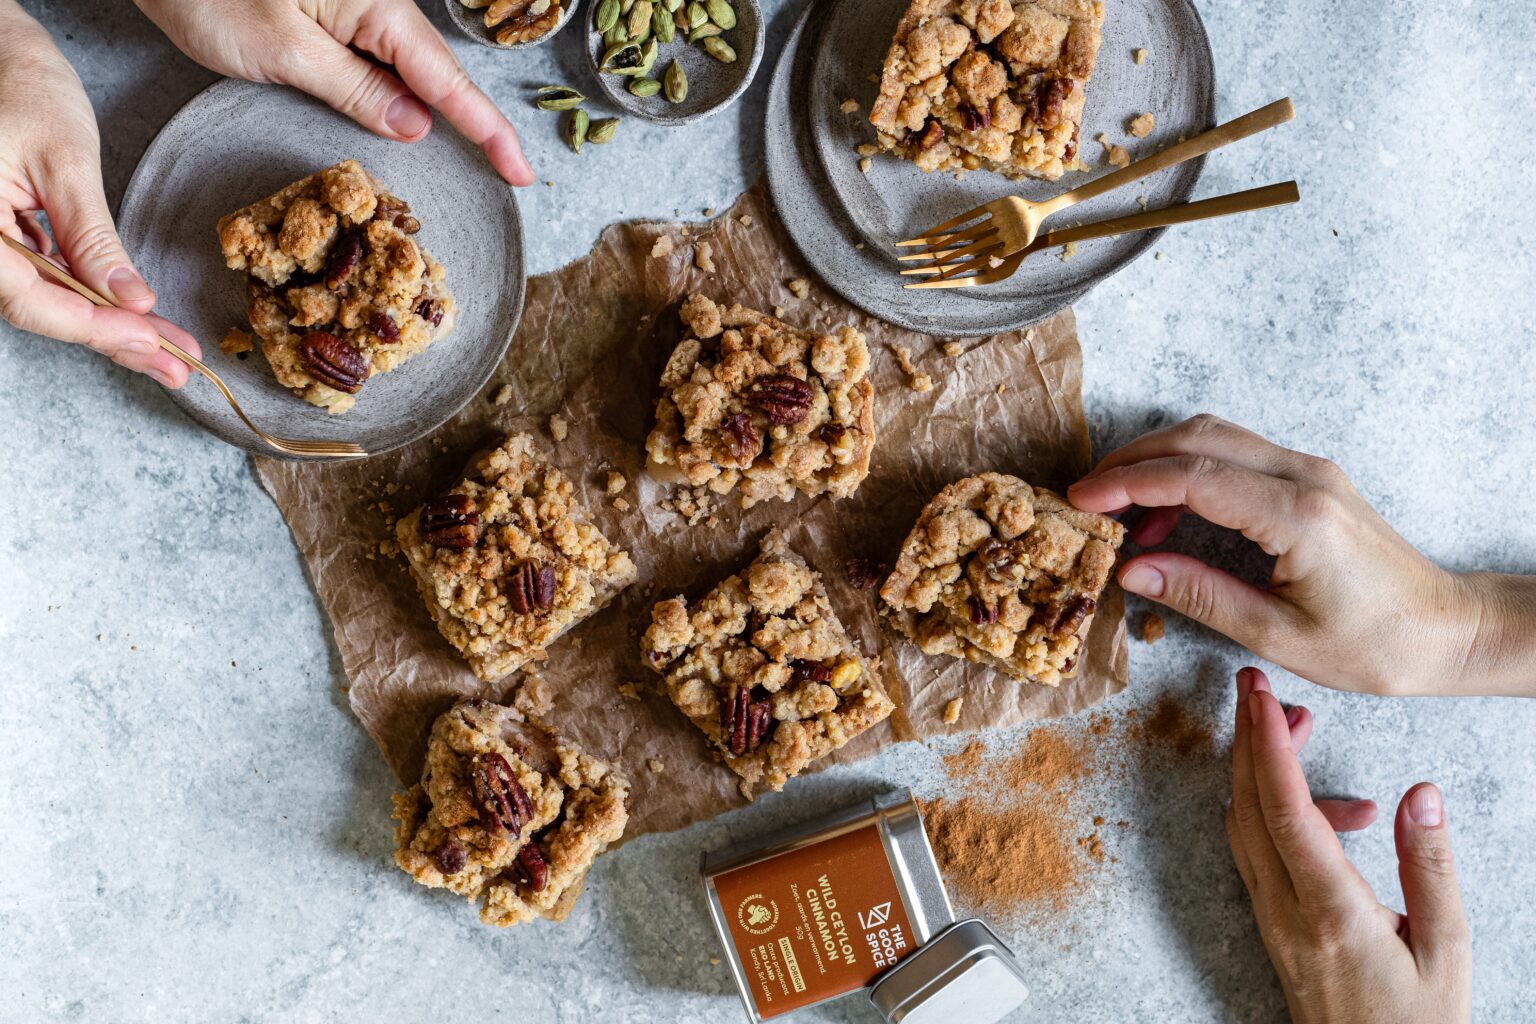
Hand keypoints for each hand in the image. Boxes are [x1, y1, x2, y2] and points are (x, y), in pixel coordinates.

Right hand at [0, 5, 200, 386]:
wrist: (1, 52)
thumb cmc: (21, 87)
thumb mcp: (64, 162)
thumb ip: (93, 236)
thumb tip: (130, 299)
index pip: (30, 300)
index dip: (94, 328)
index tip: (152, 341)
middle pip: (40, 311)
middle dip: (113, 340)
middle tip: (176, 365)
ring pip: (46, 301)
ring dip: (109, 326)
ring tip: (170, 349)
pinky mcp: (3, 237)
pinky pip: (45, 279)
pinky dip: (93, 297)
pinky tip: (137, 315)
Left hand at [135, 0, 534, 185]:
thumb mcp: (284, 51)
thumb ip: (355, 89)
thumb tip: (416, 125)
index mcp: (377, 9)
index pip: (448, 81)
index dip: (489, 130)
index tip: (521, 171)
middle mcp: (377, 7)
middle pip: (439, 75)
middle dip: (476, 124)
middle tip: (511, 172)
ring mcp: (356, 12)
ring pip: (411, 73)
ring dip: (438, 115)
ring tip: (477, 156)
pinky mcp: (331, 19)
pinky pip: (380, 66)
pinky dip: (397, 100)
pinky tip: (406, 124)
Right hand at [1067, 414, 1535, 695]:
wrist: (1447, 633)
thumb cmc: (1376, 646)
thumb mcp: (1279, 635)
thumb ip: (1200, 595)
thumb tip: (1133, 570)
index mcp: (1297, 515)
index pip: (1193, 476)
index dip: (1127, 483)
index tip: (1080, 500)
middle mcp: (1305, 477)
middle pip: (1198, 439)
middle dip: (1131, 461)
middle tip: (1084, 497)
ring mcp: (1310, 472)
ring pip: (1214, 438)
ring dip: (1157, 463)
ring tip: (1117, 512)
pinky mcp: (1309, 481)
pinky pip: (1235, 457)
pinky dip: (1188, 473)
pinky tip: (1166, 520)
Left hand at [1229, 667, 1471, 1023]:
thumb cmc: (1418, 1023)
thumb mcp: (1448, 950)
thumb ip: (1431, 868)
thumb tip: (1421, 794)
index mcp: (1330, 912)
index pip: (1285, 812)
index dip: (1268, 746)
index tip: (1259, 696)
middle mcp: (1284, 912)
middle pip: (1248, 806)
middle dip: (1246, 737)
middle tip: (1252, 684)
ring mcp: (1269, 919)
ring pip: (1244, 824)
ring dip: (1257, 768)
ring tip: (1298, 724)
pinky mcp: (1270, 925)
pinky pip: (1254, 851)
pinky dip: (1272, 809)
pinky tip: (1331, 808)